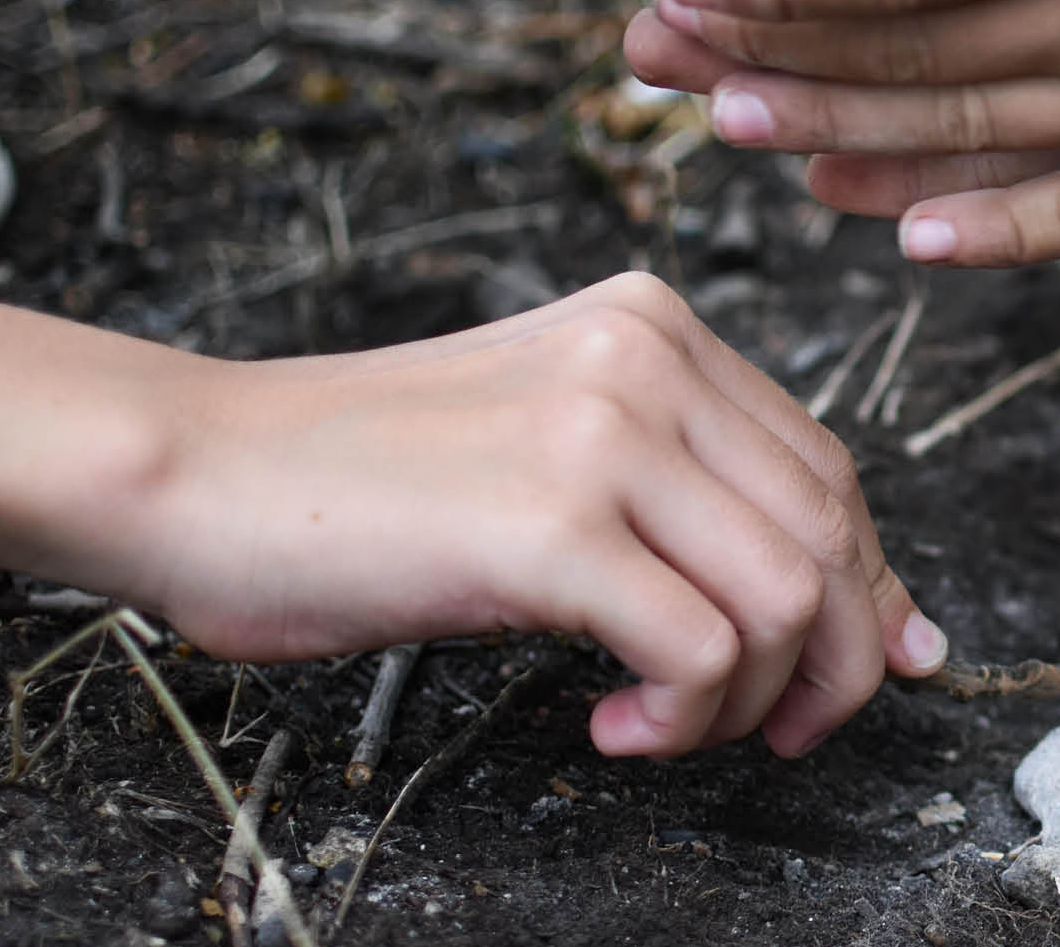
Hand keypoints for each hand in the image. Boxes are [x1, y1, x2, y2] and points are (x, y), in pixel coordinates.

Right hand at [118, 273, 937, 758]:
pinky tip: (614, 724)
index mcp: (655, 327)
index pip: (825, 468)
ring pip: (787, 596)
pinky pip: (703, 646)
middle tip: (779, 731)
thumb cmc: (355, 482)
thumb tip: (856, 603)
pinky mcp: (552, 521)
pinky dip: (685, 714)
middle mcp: (647, 358)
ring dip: (750, 699)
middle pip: (831, 532)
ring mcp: (603, 431)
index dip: (863, 584)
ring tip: (666, 727)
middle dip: (835, 658)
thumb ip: (683, 495)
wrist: (188, 471)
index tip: (870, 662)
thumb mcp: (547, 444)